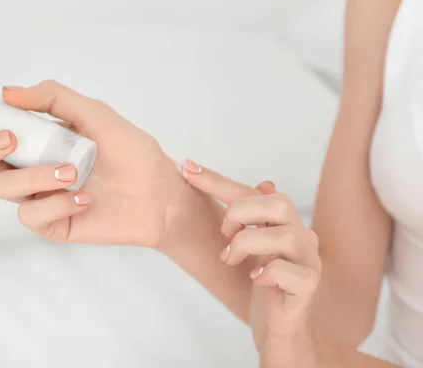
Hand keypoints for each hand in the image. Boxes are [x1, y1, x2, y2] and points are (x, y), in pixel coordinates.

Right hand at [0, 81, 186, 247]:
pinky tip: (84, 197)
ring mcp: (39, 198)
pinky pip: (33, 217)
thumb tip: (8, 93)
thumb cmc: (133, 152)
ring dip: (36, 176)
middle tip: (9, 139)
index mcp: (34, 142)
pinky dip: (58, 203)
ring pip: (5, 189)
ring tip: (75, 170)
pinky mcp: (52, 225)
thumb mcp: (95, 114)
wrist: (161, 193)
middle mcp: (30, 170)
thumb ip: (54, 99)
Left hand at [182, 161, 323, 367]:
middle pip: (278, 202)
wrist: (283, 328)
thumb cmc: (266, 285)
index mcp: (284, 223)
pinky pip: (286, 270)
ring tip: (230, 259)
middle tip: (224, 233)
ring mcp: (309, 260)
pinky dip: (265, 272)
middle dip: (240, 212)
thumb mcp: (253, 248)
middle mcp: (302, 235)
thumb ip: (252, 217)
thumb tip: (263, 182)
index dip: (217, 180)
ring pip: (284, 235)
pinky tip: (255, 279)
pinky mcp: (308, 285)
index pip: (251, 191)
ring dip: (246, 244)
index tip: (187, 168)